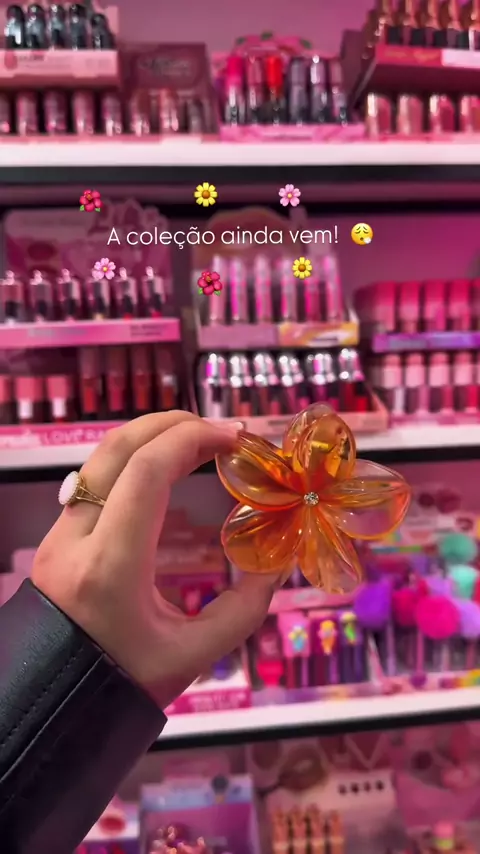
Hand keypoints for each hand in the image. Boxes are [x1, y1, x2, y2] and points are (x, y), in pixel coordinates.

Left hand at [31, 412, 281, 707]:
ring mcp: (59, 534)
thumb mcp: (193, 656)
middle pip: (117, 448)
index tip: (236, 439)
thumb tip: (278, 562)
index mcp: (110, 565)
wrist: (52, 708)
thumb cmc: (121, 685)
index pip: (147, 472)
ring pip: (100, 458)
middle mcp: (76, 538)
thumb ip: (244, 609)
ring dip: (151, 438)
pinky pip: (96, 480)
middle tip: (220, 430)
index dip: (194, 440)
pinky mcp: (56, 537)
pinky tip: (167, 470)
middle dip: (172, 425)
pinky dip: (134, 462)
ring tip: (197, 441)